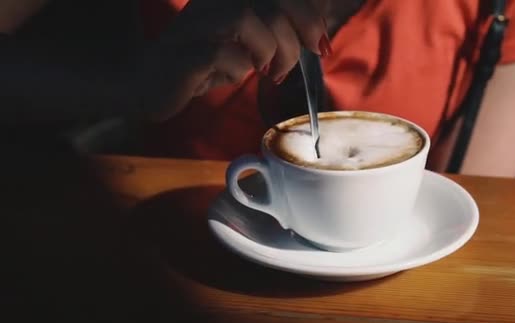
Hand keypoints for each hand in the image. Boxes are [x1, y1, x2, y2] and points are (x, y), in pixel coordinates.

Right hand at [135, 0, 329, 121]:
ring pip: (252, 18)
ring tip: (270, 71)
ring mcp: (197, 21)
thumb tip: (323, 15)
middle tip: (313, 50)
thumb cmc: (209, 61)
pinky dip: (242, 68)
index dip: (311, 7)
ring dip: (276, 50)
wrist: (153, 85)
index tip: (321, 35)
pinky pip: (229, 53)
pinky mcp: (187, 52)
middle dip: (305, 24)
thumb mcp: (253, 38)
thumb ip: (284, 22)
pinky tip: (238, 75)